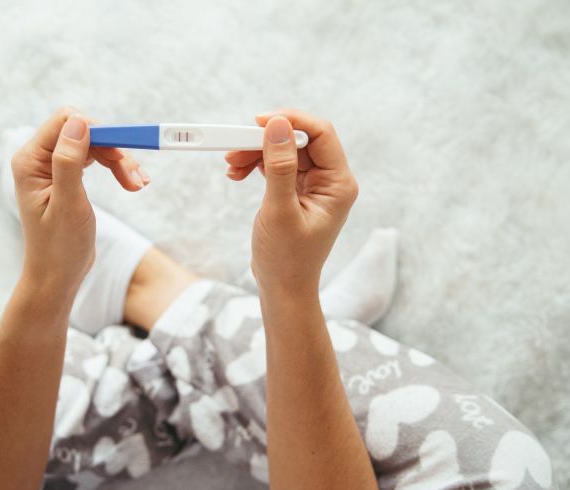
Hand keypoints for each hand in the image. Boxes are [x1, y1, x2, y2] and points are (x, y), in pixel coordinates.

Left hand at [10, 106, 146, 297]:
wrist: (57, 276)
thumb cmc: (59, 248)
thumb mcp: (68, 204)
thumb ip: (69, 162)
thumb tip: (78, 123)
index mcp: (30, 161)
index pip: (67, 122)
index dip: (99, 130)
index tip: (126, 152)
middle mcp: (38, 159)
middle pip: (84, 132)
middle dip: (114, 150)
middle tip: (136, 179)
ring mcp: (52, 167)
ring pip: (94, 145)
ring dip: (119, 161)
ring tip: (138, 185)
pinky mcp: (67, 177)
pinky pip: (95, 159)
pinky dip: (116, 168)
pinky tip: (132, 184)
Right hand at [225, 109, 357, 296]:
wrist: (282, 288)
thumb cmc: (286, 258)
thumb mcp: (280, 211)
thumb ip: (279, 166)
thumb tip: (277, 124)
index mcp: (339, 184)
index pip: (321, 134)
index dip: (291, 120)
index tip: (256, 121)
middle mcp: (331, 181)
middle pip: (299, 140)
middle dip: (265, 140)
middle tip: (233, 147)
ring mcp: (314, 186)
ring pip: (284, 150)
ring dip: (256, 152)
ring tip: (231, 166)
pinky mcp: (297, 191)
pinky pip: (277, 165)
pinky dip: (256, 164)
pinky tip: (237, 173)